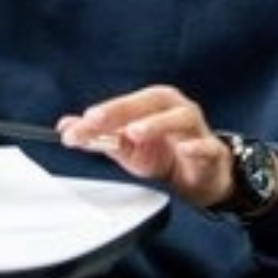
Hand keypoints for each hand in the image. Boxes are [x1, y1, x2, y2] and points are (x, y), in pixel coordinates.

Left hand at [57, 86, 236, 208]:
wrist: (198, 176)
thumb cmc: (163, 154)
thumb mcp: (126, 147)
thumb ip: (99, 136)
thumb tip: (66, 127)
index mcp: (155, 104)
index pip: (126, 103)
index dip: (102, 112)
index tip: (79, 124)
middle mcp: (176, 109)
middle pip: (153, 101)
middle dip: (123, 109)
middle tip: (96, 120)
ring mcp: (196, 129)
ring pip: (180, 118)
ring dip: (157, 124)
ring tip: (135, 133)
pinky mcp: (211, 151)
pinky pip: (207, 146)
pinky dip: (196, 147)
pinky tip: (184, 149)